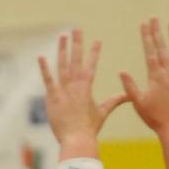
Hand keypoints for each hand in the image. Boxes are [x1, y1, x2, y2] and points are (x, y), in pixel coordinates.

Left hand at [38, 29, 128, 160]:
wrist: (77, 139)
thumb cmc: (89, 128)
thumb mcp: (102, 112)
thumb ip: (114, 102)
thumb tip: (128, 96)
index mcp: (87, 87)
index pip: (91, 65)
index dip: (94, 52)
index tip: (97, 40)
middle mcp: (76, 85)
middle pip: (76, 60)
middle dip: (77, 43)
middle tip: (76, 28)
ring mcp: (63, 90)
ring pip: (62, 65)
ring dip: (62, 50)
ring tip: (63, 36)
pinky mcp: (52, 97)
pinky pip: (47, 80)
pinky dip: (44, 68)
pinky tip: (40, 56)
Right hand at [120, 18, 168, 140]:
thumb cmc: (156, 118)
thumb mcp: (139, 103)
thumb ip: (130, 86)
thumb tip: (121, 71)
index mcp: (156, 77)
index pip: (150, 52)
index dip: (147, 37)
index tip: (144, 24)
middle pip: (163, 49)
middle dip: (158, 32)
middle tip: (155, 18)